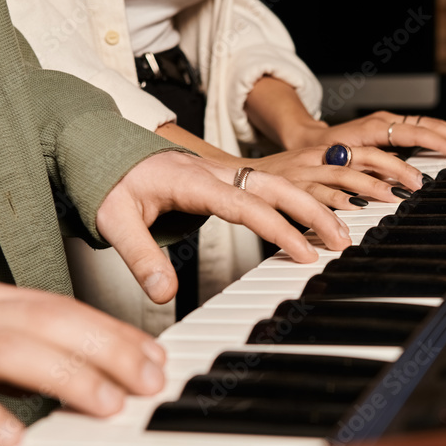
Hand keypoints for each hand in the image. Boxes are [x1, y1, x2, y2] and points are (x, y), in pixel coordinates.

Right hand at [0, 272, 166, 445]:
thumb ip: (18, 338)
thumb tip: (82, 365)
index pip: (62, 307)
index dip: (112, 331)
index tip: (153, 355)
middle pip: (47, 321)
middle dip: (107, 349)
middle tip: (148, 379)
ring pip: (5, 349)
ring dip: (63, 376)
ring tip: (104, 404)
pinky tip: (10, 435)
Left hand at [96, 151, 351, 303]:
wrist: (106, 151)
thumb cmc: (112, 183)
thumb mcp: (115, 221)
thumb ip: (140, 258)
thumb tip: (164, 294)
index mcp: (192, 180)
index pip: (244, 204)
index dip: (277, 228)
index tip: (302, 252)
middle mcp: (215, 172)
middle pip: (275, 186)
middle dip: (312, 212)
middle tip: (340, 242)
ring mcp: (224, 173)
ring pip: (279, 183)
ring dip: (311, 206)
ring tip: (339, 235)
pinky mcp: (227, 179)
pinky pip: (269, 188)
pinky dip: (297, 202)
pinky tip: (314, 222)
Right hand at [248, 145, 424, 208]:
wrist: (234, 176)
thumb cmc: (282, 180)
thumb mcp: (316, 173)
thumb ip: (344, 182)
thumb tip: (379, 197)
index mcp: (329, 152)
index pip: (371, 152)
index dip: (398, 163)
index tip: (421, 179)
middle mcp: (319, 157)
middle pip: (364, 157)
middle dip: (394, 170)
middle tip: (416, 187)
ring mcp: (304, 171)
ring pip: (343, 174)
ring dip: (371, 186)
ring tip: (395, 199)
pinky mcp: (288, 186)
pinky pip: (315, 193)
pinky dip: (336, 202)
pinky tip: (354, 210)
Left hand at [292, 111, 445, 158]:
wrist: (307, 141)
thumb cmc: (321, 153)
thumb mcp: (342, 164)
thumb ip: (367, 172)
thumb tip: (395, 183)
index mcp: (374, 127)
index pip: (413, 132)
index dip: (436, 142)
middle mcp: (384, 121)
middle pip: (426, 124)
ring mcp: (389, 121)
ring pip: (427, 124)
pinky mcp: (391, 126)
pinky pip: (421, 128)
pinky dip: (440, 133)